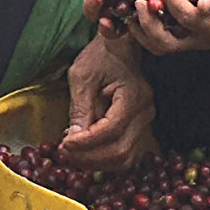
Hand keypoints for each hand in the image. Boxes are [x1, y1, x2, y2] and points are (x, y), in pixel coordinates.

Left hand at [57, 34, 155, 168]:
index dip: (86, 142)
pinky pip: (123, 152)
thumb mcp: (82, 77)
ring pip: (124, 158)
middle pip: (120, 150)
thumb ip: (79, 108)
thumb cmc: (100, 56)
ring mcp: (145, 121)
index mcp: (134, 96)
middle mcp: (145, 112)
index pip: (112, 130)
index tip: (64, 143)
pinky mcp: (138, 127)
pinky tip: (84, 150)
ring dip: (95, 161)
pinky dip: (102, 157)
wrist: (119, 47)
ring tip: (72, 153)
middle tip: (64, 152)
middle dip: (89, 157)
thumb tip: (72, 139)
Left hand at [119, 0, 209, 56]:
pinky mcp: (180, 33)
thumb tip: (203, 5)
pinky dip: (143, 27)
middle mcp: (202, 40)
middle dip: (149, 23)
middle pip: (168, 43)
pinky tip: (134, 9)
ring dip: (142, 29)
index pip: (188, 17)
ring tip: (132, 7)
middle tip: (137, 0)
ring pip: (159, 45)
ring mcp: (190, 39)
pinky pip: (158, 37)